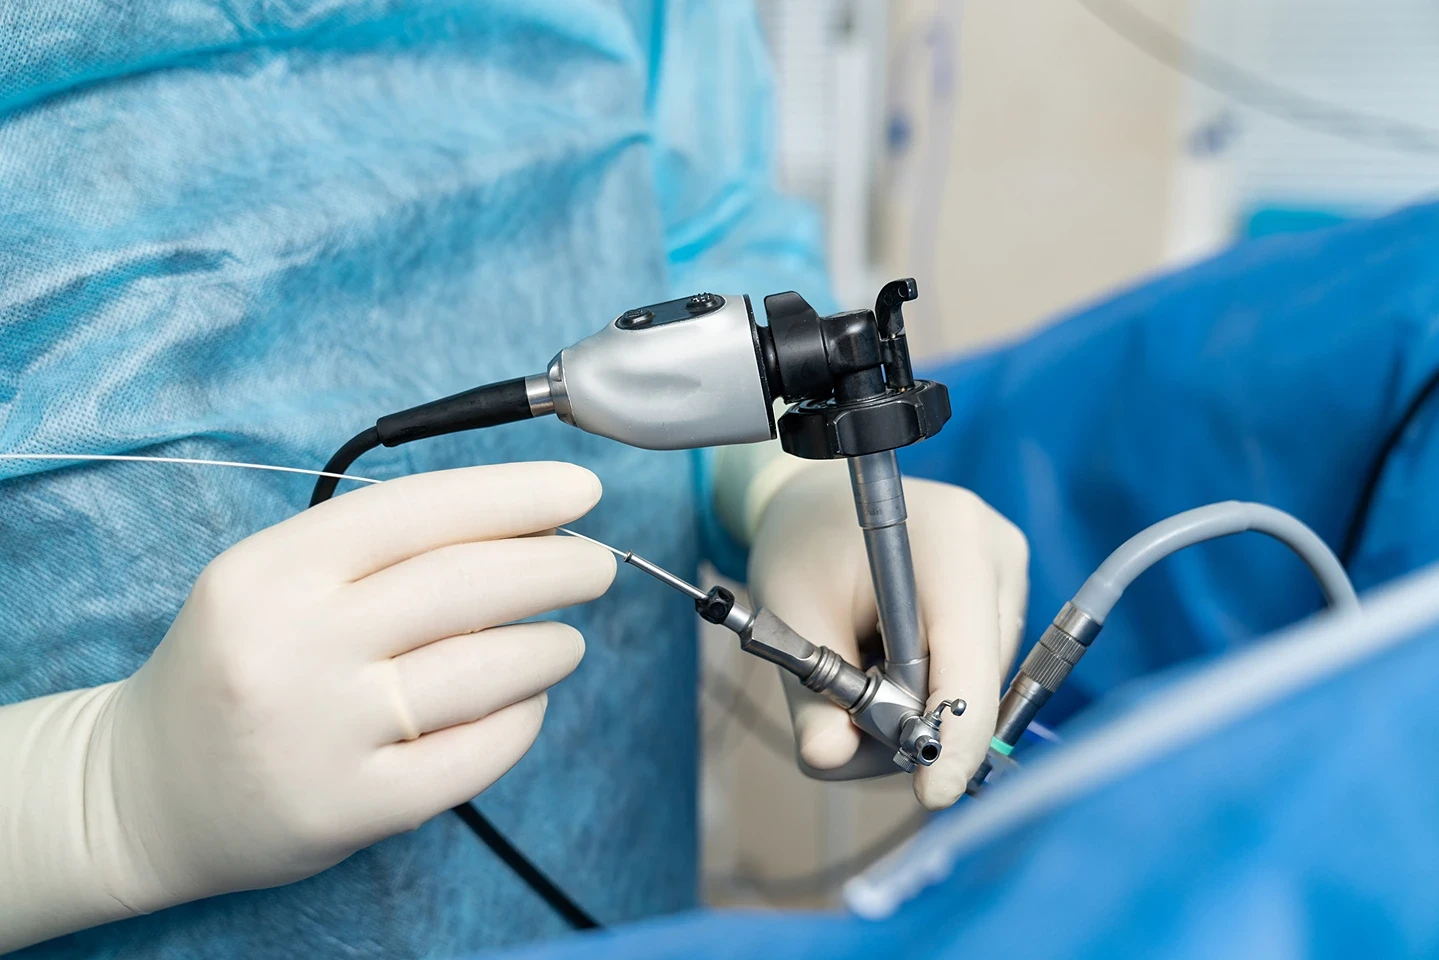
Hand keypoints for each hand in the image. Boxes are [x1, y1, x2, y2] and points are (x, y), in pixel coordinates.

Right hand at [0, 462, 614, 949]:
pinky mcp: (349, 808)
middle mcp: (294, 645)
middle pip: (465, 585)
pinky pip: (474, 755)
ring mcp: (322, 733)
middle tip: (598, 565)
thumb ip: (377, 553)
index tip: (580, 492)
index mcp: (272, 571)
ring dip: (550, 646)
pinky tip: (528, 702)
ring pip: (483, 669)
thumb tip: (520, 528)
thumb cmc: (236, 665)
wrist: (144, 791)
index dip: (514, 495)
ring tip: (566, 638)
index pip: (419, 511)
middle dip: (555, 567)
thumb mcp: (273, 582)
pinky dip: (521, 719)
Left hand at [748, 463, 1027, 808]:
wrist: (813, 501)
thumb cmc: (799, 547)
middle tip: (848, 713)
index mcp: (950, 540)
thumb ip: (811, 693)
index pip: (968, 662)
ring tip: (862, 660)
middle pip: (975, 682)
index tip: (930, 794)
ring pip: (977, 684)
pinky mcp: (1006, 591)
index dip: (952, 736)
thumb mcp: (789, 613)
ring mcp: (1009, 569)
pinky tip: (889, 652)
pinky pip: (975, 669)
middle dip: (916, 719)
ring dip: (920, 702)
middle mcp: (996, 550)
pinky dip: (929, 683)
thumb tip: (828, 759)